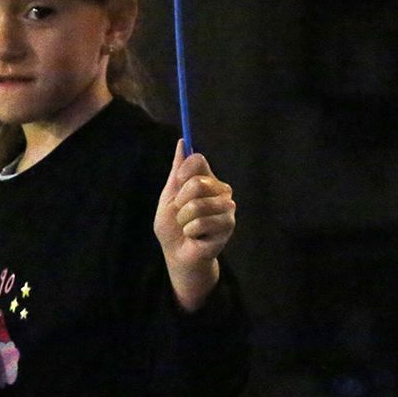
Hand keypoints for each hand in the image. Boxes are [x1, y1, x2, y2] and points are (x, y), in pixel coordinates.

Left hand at [154, 141, 235, 311]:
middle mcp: (221, 190)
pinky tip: (197, 237)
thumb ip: (176, 171)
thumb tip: (182, 142)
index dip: (184, 170)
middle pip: (196, 183)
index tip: (178, 182)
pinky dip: (191, 232)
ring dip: (184, 220)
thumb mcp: (169, 196)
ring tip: (188, 227)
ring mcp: (227, 208)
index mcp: (206, 180)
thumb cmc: (173, 227)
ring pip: (198, 205)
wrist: (178, 254)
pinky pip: (200, 223)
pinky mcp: (228, 225)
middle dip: (180, 203)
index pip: (198, 160)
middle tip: (182, 214)